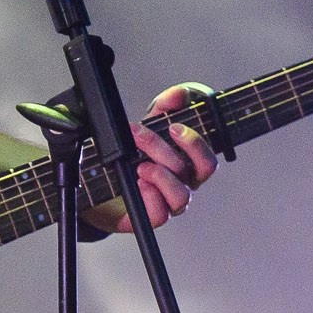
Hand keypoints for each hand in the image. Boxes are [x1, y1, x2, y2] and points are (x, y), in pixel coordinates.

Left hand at [87, 82, 218, 234]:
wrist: (104, 189)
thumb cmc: (133, 159)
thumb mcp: (147, 128)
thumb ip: (164, 108)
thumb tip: (181, 93)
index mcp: (188, 166)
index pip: (207, 159)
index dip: (194, 142)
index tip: (172, 127)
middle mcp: (184, 186)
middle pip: (193, 172)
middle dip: (164, 149)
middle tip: (139, 135)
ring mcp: (169, 205)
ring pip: (181, 196)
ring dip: (160, 175)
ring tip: (139, 166)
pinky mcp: (150, 218)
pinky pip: (160, 214)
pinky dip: (149, 196)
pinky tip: (137, 183)